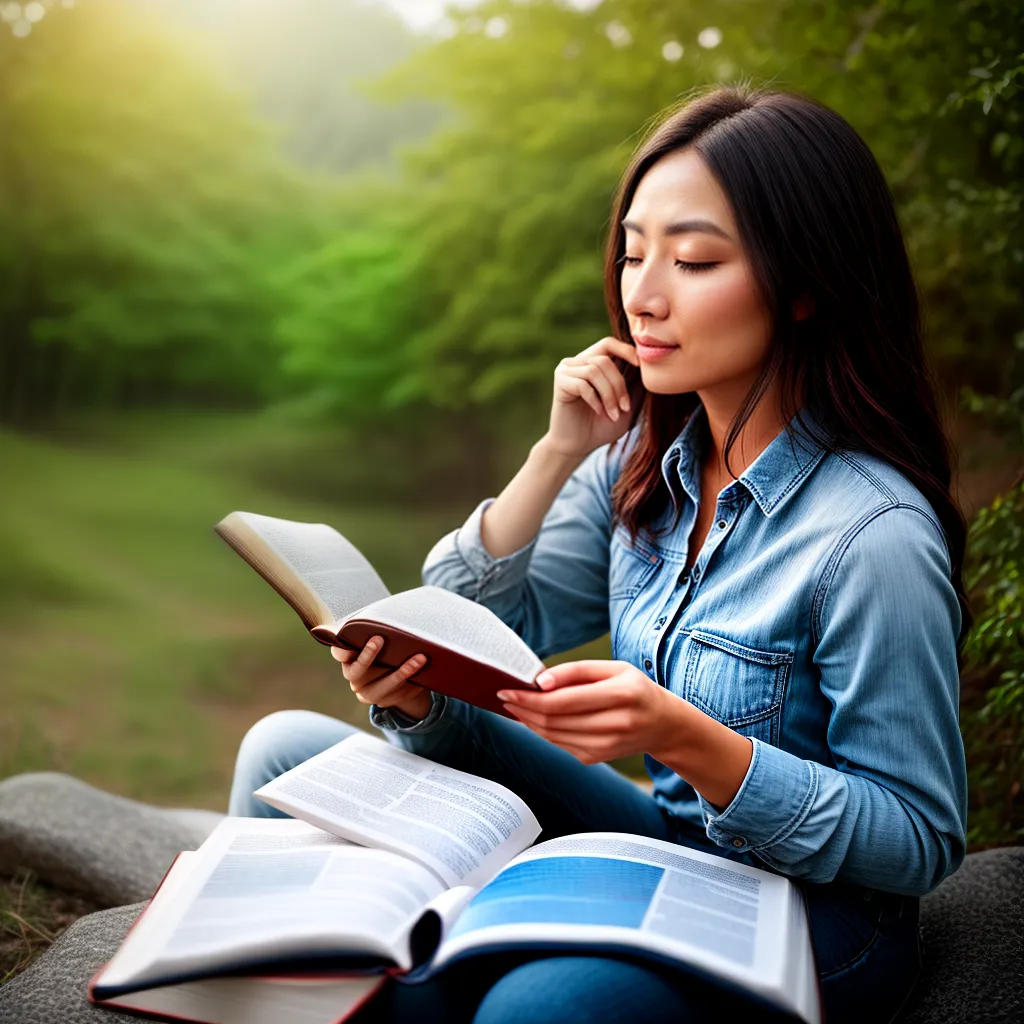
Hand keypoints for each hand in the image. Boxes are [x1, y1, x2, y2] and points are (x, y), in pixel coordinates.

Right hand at [331, 636, 431, 720]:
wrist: (402, 670)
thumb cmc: (390, 644)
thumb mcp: (384, 636)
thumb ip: (380, 629)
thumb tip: (395, 614)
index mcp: (349, 657)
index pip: (339, 653)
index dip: (340, 650)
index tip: (346, 643)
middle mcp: (354, 676)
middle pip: (355, 672)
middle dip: (366, 656)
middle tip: (378, 639)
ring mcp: (367, 691)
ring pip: (379, 688)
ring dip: (400, 673)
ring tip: (420, 659)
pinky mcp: (383, 700)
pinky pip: (396, 696)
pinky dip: (411, 685)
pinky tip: (424, 675)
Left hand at [497, 660, 675, 764]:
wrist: (662, 724)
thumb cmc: (634, 689)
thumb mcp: (613, 668)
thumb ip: (576, 671)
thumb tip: (540, 682)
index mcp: (622, 695)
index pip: (564, 701)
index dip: (531, 698)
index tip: (508, 688)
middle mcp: (615, 724)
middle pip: (554, 720)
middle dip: (523, 709)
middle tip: (504, 695)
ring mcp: (605, 746)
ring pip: (552, 735)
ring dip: (527, 721)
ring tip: (513, 705)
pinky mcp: (596, 758)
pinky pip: (559, 744)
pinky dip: (541, 731)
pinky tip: (532, 718)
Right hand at [544, 337, 640, 458]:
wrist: (577, 447)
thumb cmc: (602, 427)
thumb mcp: (626, 405)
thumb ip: (635, 385)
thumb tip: (648, 365)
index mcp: (592, 363)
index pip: (609, 345)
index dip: (625, 350)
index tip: (640, 366)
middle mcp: (578, 362)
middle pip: (604, 358)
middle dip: (619, 384)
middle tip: (625, 408)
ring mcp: (566, 370)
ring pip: (594, 370)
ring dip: (609, 394)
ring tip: (613, 414)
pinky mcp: (559, 382)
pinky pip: (582, 384)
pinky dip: (595, 400)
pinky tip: (599, 412)